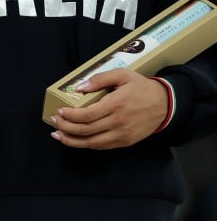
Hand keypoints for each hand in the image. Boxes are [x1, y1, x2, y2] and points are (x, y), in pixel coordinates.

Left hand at [48, 68, 168, 148]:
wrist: (166, 104)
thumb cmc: (141, 87)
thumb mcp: (123, 75)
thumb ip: (100, 79)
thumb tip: (79, 88)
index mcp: (117, 104)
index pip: (87, 115)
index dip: (70, 116)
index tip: (59, 112)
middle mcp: (119, 122)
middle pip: (86, 130)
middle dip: (66, 127)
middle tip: (54, 122)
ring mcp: (122, 134)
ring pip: (92, 142)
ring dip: (72, 140)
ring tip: (58, 135)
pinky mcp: (125, 142)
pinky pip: (102, 146)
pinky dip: (86, 144)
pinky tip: (75, 140)